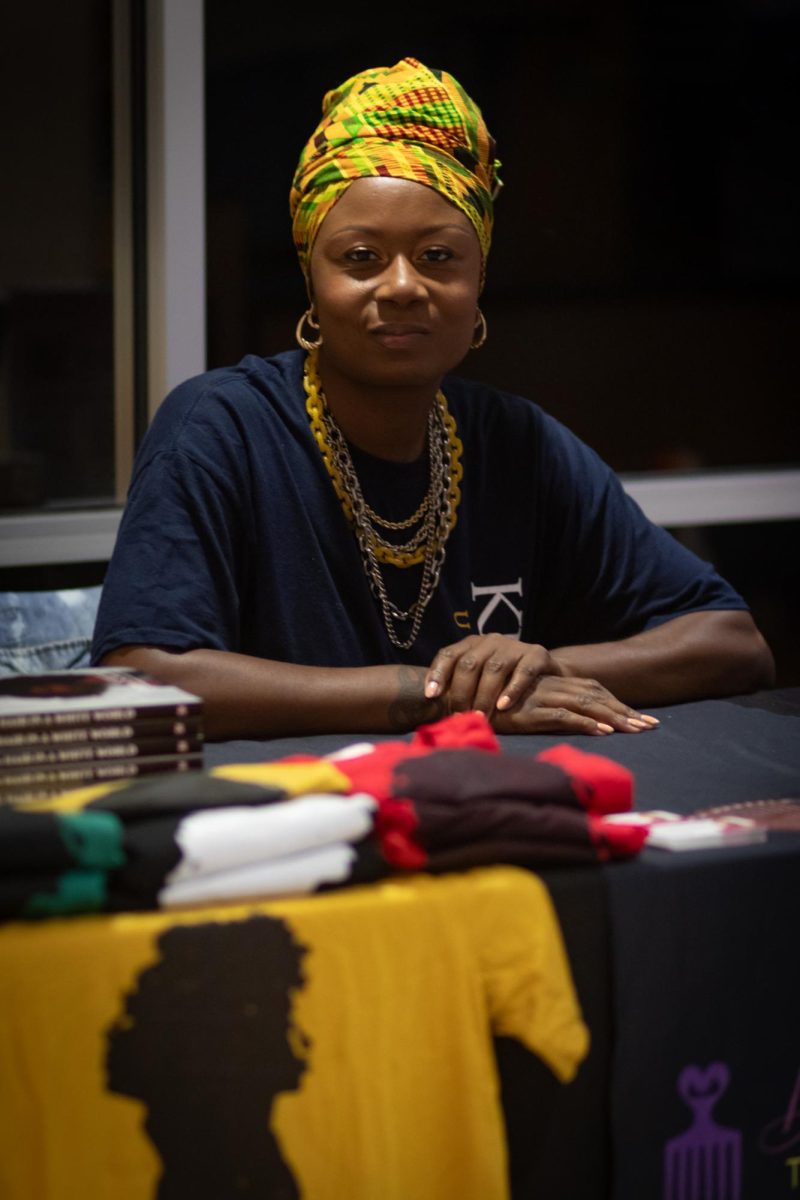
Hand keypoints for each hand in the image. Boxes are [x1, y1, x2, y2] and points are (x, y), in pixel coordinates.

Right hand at [424, 634, 658, 734]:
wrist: (450, 695)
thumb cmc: (477, 703)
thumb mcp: (512, 707)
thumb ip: (532, 709)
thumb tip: (551, 719)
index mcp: (548, 685)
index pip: (590, 690)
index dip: (615, 703)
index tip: (639, 718)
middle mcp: (548, 688)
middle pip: (596, 697)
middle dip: (625, 712)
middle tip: (652, 726)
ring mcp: (540, 698)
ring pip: (586, 705)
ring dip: (614, 718)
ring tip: (638, 730)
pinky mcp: (528, 712)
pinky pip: (562, 716)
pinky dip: (585, 723)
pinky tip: (603, 731)